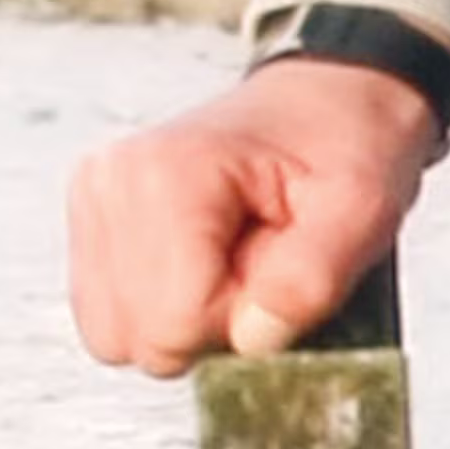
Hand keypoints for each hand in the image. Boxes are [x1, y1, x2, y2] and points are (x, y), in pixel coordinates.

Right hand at [66, 60, 442, 375]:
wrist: (318, 107)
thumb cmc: (338, 150)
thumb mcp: (359, 210)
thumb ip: (311, 281)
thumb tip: (252, 340)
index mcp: (168, 175)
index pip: (175, 325)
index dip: (235, 324)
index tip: (270, 273)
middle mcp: (113, 183)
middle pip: (139, 341)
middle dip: (205, 328)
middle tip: (252, 270)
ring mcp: (94, 200)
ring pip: (115, 337)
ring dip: (180, 323)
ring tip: (227, 267)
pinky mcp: (90, 221)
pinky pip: (109, 318)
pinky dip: (158, 310)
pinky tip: (197, 268)